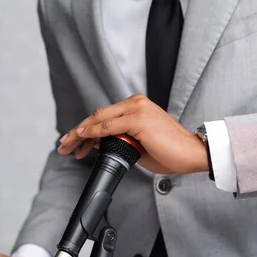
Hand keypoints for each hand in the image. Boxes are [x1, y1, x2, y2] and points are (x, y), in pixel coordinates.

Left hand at [56, 94, 208, 174]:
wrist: (191, 153)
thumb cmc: (171, 152)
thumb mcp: (138, 145)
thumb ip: (119, 140)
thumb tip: (97, 143)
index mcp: (137, 106)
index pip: (104, 116)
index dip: (85, 130)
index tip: (74, 142)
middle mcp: (136, 103)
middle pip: (97, 115)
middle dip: (77, 132)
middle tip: (64, 145)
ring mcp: (137, 109)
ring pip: (98, 119)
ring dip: (80, 133)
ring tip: (67, 146)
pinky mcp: (138, 119)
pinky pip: (108, 126)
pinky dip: (92, 133)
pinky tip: (82, 139)